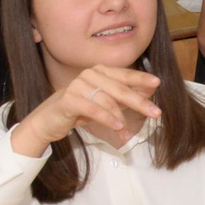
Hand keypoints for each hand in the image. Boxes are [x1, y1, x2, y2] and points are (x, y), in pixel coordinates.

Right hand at [11, 64, 160, 156]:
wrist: (47, 121)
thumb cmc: (78, 111)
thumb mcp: (104, 103)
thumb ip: (123, 97)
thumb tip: (148, 94)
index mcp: (99, 71)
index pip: (125, 75)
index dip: (141, 79)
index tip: (158, 83)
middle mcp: (89, 75)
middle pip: (120, 88)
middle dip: (140, 101)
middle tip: (156, 112)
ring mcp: (78, 85)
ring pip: (108, 101)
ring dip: (121, 119)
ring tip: (128, 133)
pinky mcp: (68, 99)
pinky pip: (93, 109)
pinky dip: (108, 119)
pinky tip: (118, 128)